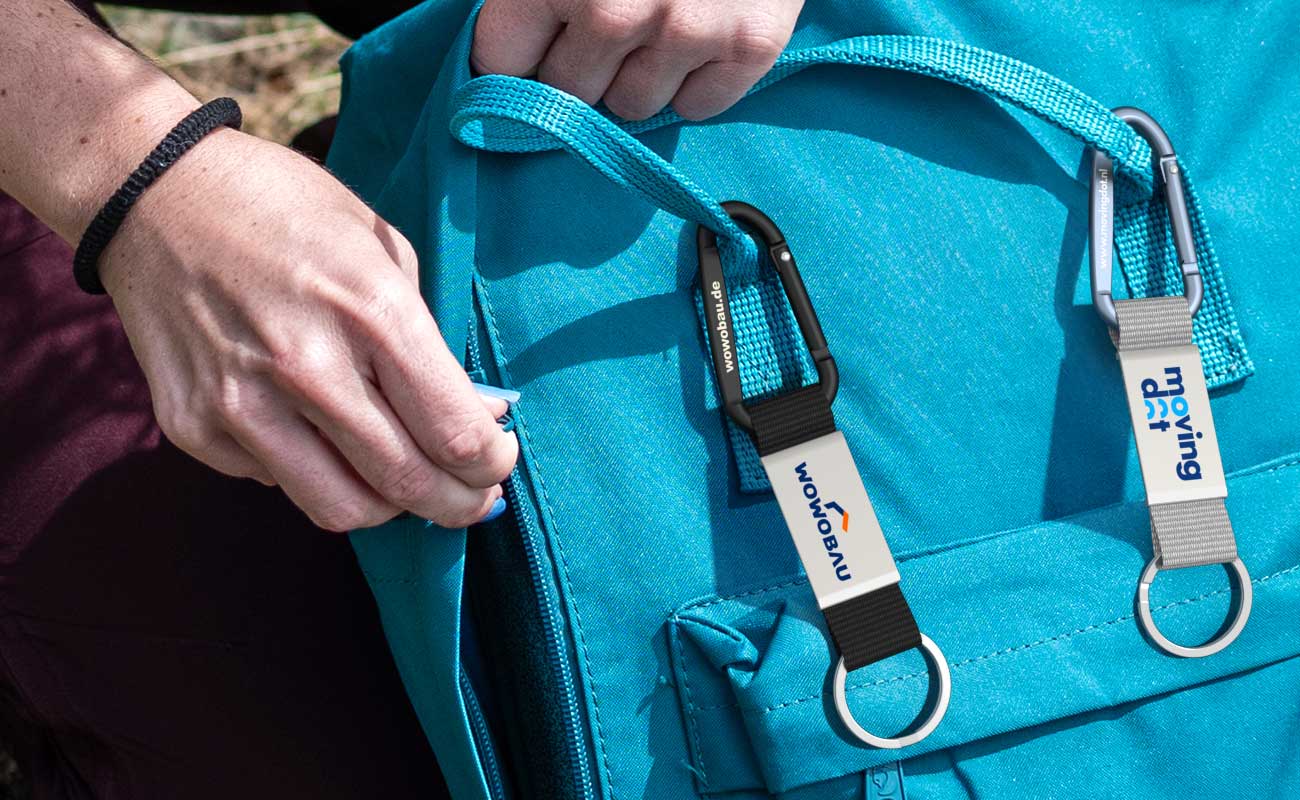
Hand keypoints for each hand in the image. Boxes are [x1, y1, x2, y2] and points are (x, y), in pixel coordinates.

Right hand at [100, 129, 517, 530]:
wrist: (154, 196)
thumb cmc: (285, 211)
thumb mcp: (382, 247)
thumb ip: (429, 337)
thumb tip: (475, 415)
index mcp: (370, 312)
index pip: (454, 433)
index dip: (491, 465)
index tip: (497, 463)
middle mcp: (305, 366)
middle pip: (407, 485)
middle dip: (457, 504)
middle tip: (471, 499)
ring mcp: (241, 404)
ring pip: (343, 509)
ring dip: (388, 507)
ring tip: (403, 480)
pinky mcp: (194, 428)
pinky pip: (279, 484)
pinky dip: (313, 472)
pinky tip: (317, 432)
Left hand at [471, 0, 803, 120]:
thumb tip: (506, 47)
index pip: (504, 61)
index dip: (519, 53)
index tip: (536, 44)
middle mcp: (615, 11)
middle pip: (569, 94)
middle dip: (582, 64)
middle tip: (608, 22)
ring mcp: (685, 32)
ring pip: (633, 106)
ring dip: (639, 76)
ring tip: (659, 20)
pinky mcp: (748, 46)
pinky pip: (697, 106)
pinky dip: (696, 82)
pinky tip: (701, 35)